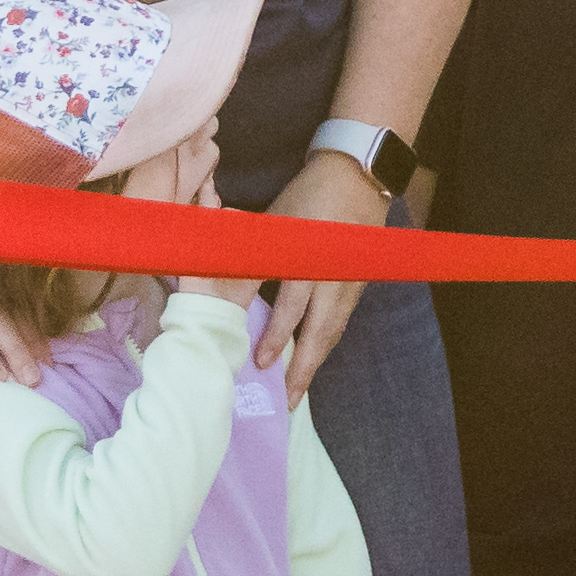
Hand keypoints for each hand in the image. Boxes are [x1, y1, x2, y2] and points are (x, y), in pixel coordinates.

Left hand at [261, 145, 385, 386]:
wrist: (357, 175)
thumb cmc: (309, 195)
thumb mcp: (276, 220)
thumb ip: (253, 249)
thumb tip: (217, 270)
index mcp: (308, 260)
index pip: (292, 309)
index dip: (276, 338)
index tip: (260, 364)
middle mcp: (333, 277)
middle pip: (320, 333)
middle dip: (303, 369)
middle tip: (290, 401)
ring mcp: (350, 282)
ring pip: (334, 331)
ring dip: (317, 361)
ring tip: (301, 388)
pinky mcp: (359, 282)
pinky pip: (342, 319)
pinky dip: (328, 340)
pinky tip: (317, 354)